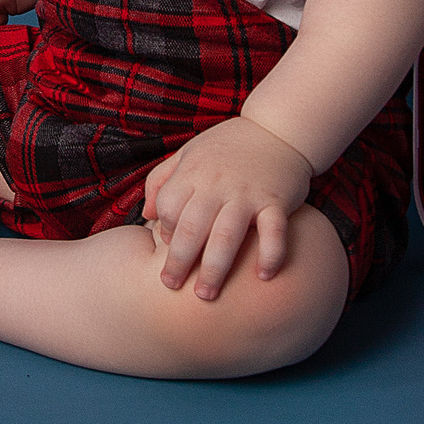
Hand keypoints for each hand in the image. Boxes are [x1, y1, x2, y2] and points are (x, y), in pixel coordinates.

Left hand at [139, 117, 314, 299]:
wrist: (278, 128)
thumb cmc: (227, 146)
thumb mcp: (187, 153)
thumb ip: (161, 180)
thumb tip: (145, 215)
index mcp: (193, 173)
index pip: (169, 207)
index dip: (165, 231)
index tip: (167, 249)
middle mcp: (217, 184)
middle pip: (192, 228)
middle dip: (179, 261)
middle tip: (171, 287)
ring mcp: (247, 193)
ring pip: (227, 236)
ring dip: (215, 268)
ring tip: (206, 294)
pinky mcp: (277, 200)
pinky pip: (273, 232)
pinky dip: (270, 254)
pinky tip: (263, 277)